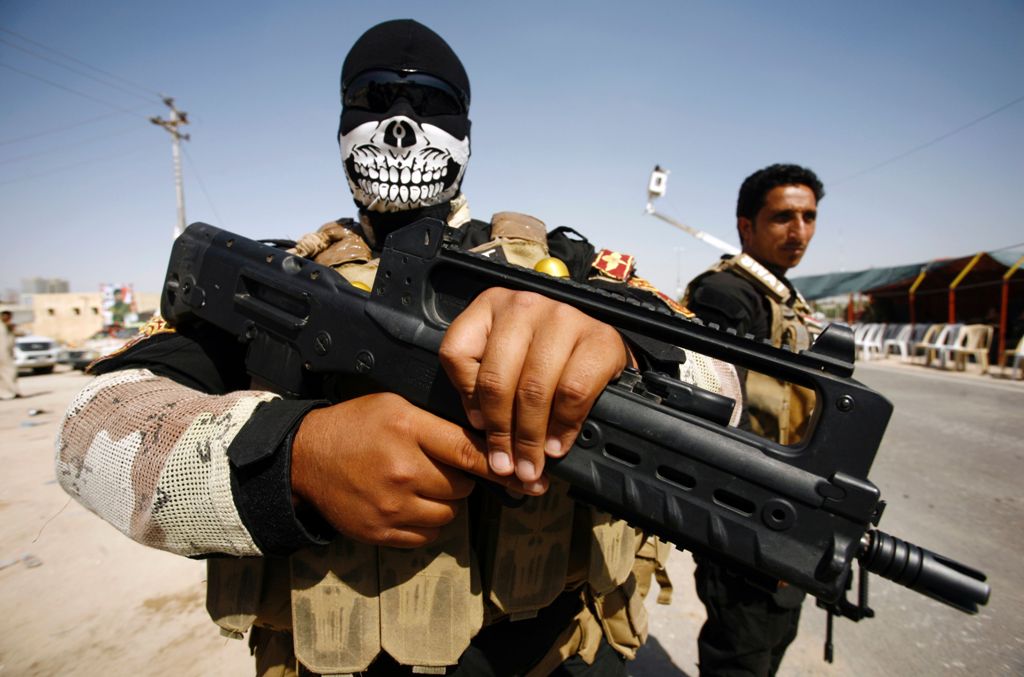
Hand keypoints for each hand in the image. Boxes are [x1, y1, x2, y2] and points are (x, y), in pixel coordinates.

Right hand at [291, 392, 532, 547]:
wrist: (305, 458)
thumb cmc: (357, 426)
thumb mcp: (397, 407)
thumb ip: (438, 424)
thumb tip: (490, 444)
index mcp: (408, 429)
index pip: (468, 452)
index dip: (502, 466)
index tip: (531, 479)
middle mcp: (403, 469)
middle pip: (464, 486)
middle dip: (460, 478)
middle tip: (437, 466)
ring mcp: (391, 506)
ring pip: (449, 513)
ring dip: (444, 501)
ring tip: (419, 483)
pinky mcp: (381, 532)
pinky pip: (427, 535)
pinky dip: (425, 522)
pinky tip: (406, 503)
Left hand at [439, 288, 628, 487]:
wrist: (602, 345)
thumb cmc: (547, 355)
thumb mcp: (506, 357)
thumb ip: (485, 382)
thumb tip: (482, 427)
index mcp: (490, 305)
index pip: (458, 353)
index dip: (466, 398)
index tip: (478, 427)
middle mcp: (524, 305)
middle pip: (496, 379)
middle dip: (500, 432)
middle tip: (506, 463)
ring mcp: (563, 318)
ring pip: (533, 388)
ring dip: (530, 437)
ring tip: (530, 462)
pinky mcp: (599, 337)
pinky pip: (573, 390)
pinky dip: (563, 425)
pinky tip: (556, 444)